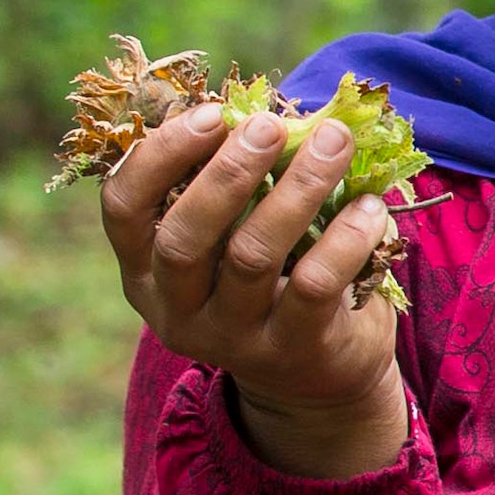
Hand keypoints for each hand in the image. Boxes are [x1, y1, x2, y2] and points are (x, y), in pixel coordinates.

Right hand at [104, 100, 405, 478]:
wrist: (318, 381)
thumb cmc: (272, 284)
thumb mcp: (234, 240)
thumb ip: (235, 190)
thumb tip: (273, 112)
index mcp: (145, 271)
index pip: (123, 209)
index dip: (158, 156)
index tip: (209, 114)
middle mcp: (176, 310)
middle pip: (183, 237)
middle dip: (228, 173)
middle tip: (270, 125)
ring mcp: (231, 338)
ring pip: (251, 255)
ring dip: (297, 190)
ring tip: (334, 144)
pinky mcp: (290, 351)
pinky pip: (313, 285)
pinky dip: (345, 237)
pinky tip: (370, 205)